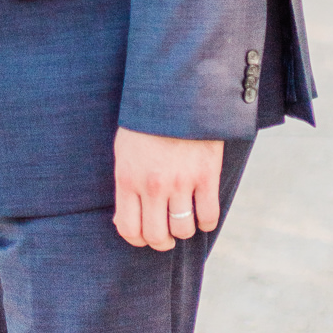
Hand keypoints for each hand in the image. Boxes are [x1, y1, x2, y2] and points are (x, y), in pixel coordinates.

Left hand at [113, 128, 223, 251]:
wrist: (176, 91)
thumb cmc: (147, 121)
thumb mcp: (125, 150)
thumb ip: (126, 185)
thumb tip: (123, 221)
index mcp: (128, 177)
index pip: (129, 229)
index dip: (137, 239)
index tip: (144, 234)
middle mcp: (153, 185)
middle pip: (156, 236)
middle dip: (161, 241)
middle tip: (166, 234)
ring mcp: (181, 181)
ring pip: (182, 230)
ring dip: (183, 230)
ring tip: (183, 219)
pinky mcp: (206, 175)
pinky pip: (209, 216)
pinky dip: (206, 221)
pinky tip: (202, 212)